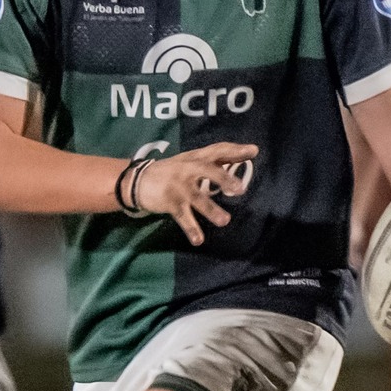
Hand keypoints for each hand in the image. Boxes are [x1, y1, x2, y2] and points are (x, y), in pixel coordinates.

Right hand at [134, 142, 257, 246]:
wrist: (137, 180)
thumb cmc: (172, 171)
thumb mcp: (191, 160)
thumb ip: (219, 158)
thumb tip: (251, 151)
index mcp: (195, 158)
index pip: (217, 150)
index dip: (234, 150)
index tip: (254, 151)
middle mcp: (188, 169)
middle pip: (207, 170)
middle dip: (223, 178)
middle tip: (240, 189)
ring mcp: (178, 186)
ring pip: (197, 198)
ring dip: (211, 210)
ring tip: (225, 221)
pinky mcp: (170, 202)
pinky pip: (183, 217)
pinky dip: (191, 229)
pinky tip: (198, 240)